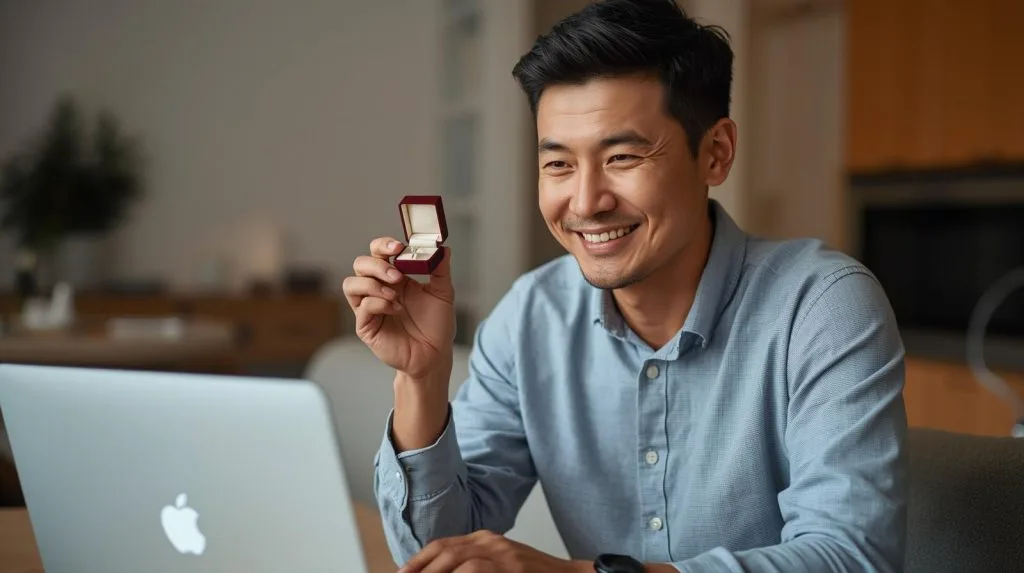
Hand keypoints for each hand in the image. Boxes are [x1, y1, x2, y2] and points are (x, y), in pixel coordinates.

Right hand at [342, 237, 455, 379]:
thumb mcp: (442, 293)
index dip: (382, 245)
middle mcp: (379, 289)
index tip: (398, 247)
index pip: (378, 252)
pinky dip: (378, 304)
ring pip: (351, 284)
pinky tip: (396, 310)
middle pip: (361, 264)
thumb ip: (441, 269)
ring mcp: (369, 307)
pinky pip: (362, 307)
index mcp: (395, 277)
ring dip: (372, 284)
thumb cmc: (436, 325)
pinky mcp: (366, 325)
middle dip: (377, 265)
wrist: (435, 354)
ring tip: (394, 295)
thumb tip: (442, 248)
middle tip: (398, 276)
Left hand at [397, 530, 590, 572]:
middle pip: (446, 552)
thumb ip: (473, 564)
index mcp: (485, 539)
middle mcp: (491, 542)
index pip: (443, 545)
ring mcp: (503, 555)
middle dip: (420, 569)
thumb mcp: (500, 564)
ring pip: (459, 561)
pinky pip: (476, 571)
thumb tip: (443, 571)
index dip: (418, 561)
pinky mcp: (513, 568)